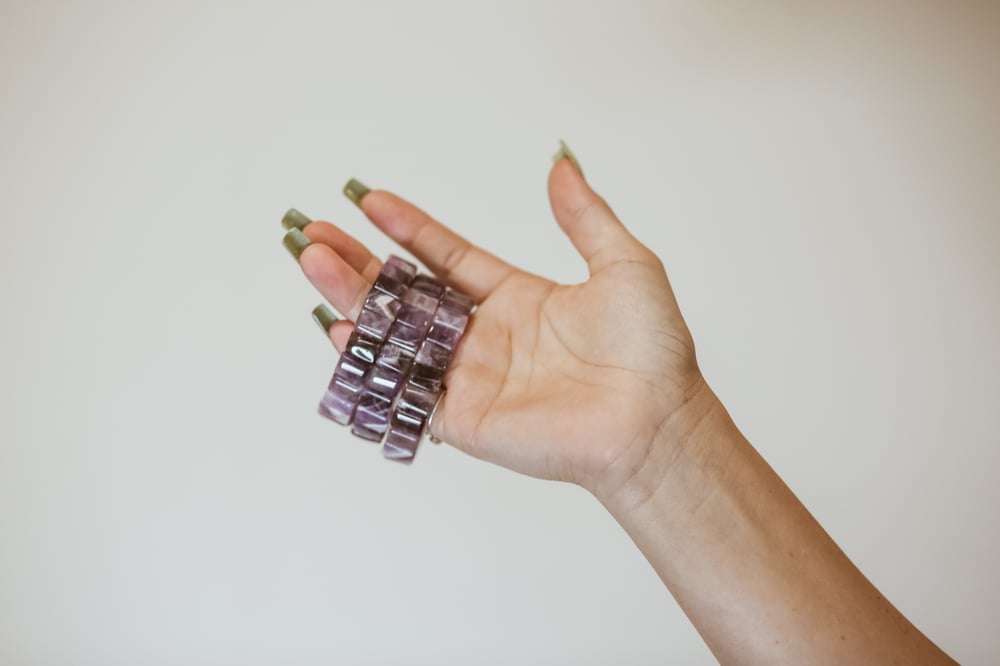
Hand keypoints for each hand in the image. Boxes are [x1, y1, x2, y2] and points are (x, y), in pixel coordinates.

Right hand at [290, 153, 705, 496]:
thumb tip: (561, 163)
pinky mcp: (462, 418)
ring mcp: (470, 377)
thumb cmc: (650, 350)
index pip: (448, 257)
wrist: (654, 421)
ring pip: (397, 334)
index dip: (410, 228)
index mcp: (516, 298)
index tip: (369, 199)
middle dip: (360, 262)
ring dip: (353, 299)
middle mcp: (485, 336)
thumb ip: (585, 215)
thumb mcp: (623, 264)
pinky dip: (370, 363)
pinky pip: (405, 388)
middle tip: (313, 233)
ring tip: (313, 262)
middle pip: (407, 293)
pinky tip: (341, 329)